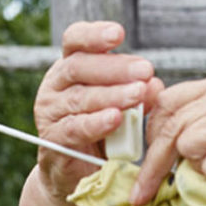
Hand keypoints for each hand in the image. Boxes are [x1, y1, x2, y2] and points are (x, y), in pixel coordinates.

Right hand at [33, 21, 162, 202]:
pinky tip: (115, 118)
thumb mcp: (125, 105)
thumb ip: (139, 93)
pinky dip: (96, 123)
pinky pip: (74, 128)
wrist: (81, 171)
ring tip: (138, 94)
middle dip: (116, 68)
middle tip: (145, 70)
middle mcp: (56, 85)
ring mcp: (50, 112)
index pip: (75, 40)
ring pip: (79, 97)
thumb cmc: (106, 128)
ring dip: (112, 95)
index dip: (94, 35)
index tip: (119, 34)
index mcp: (72, 67)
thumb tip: (155, 84)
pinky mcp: (53, 139)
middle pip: (80, 66)